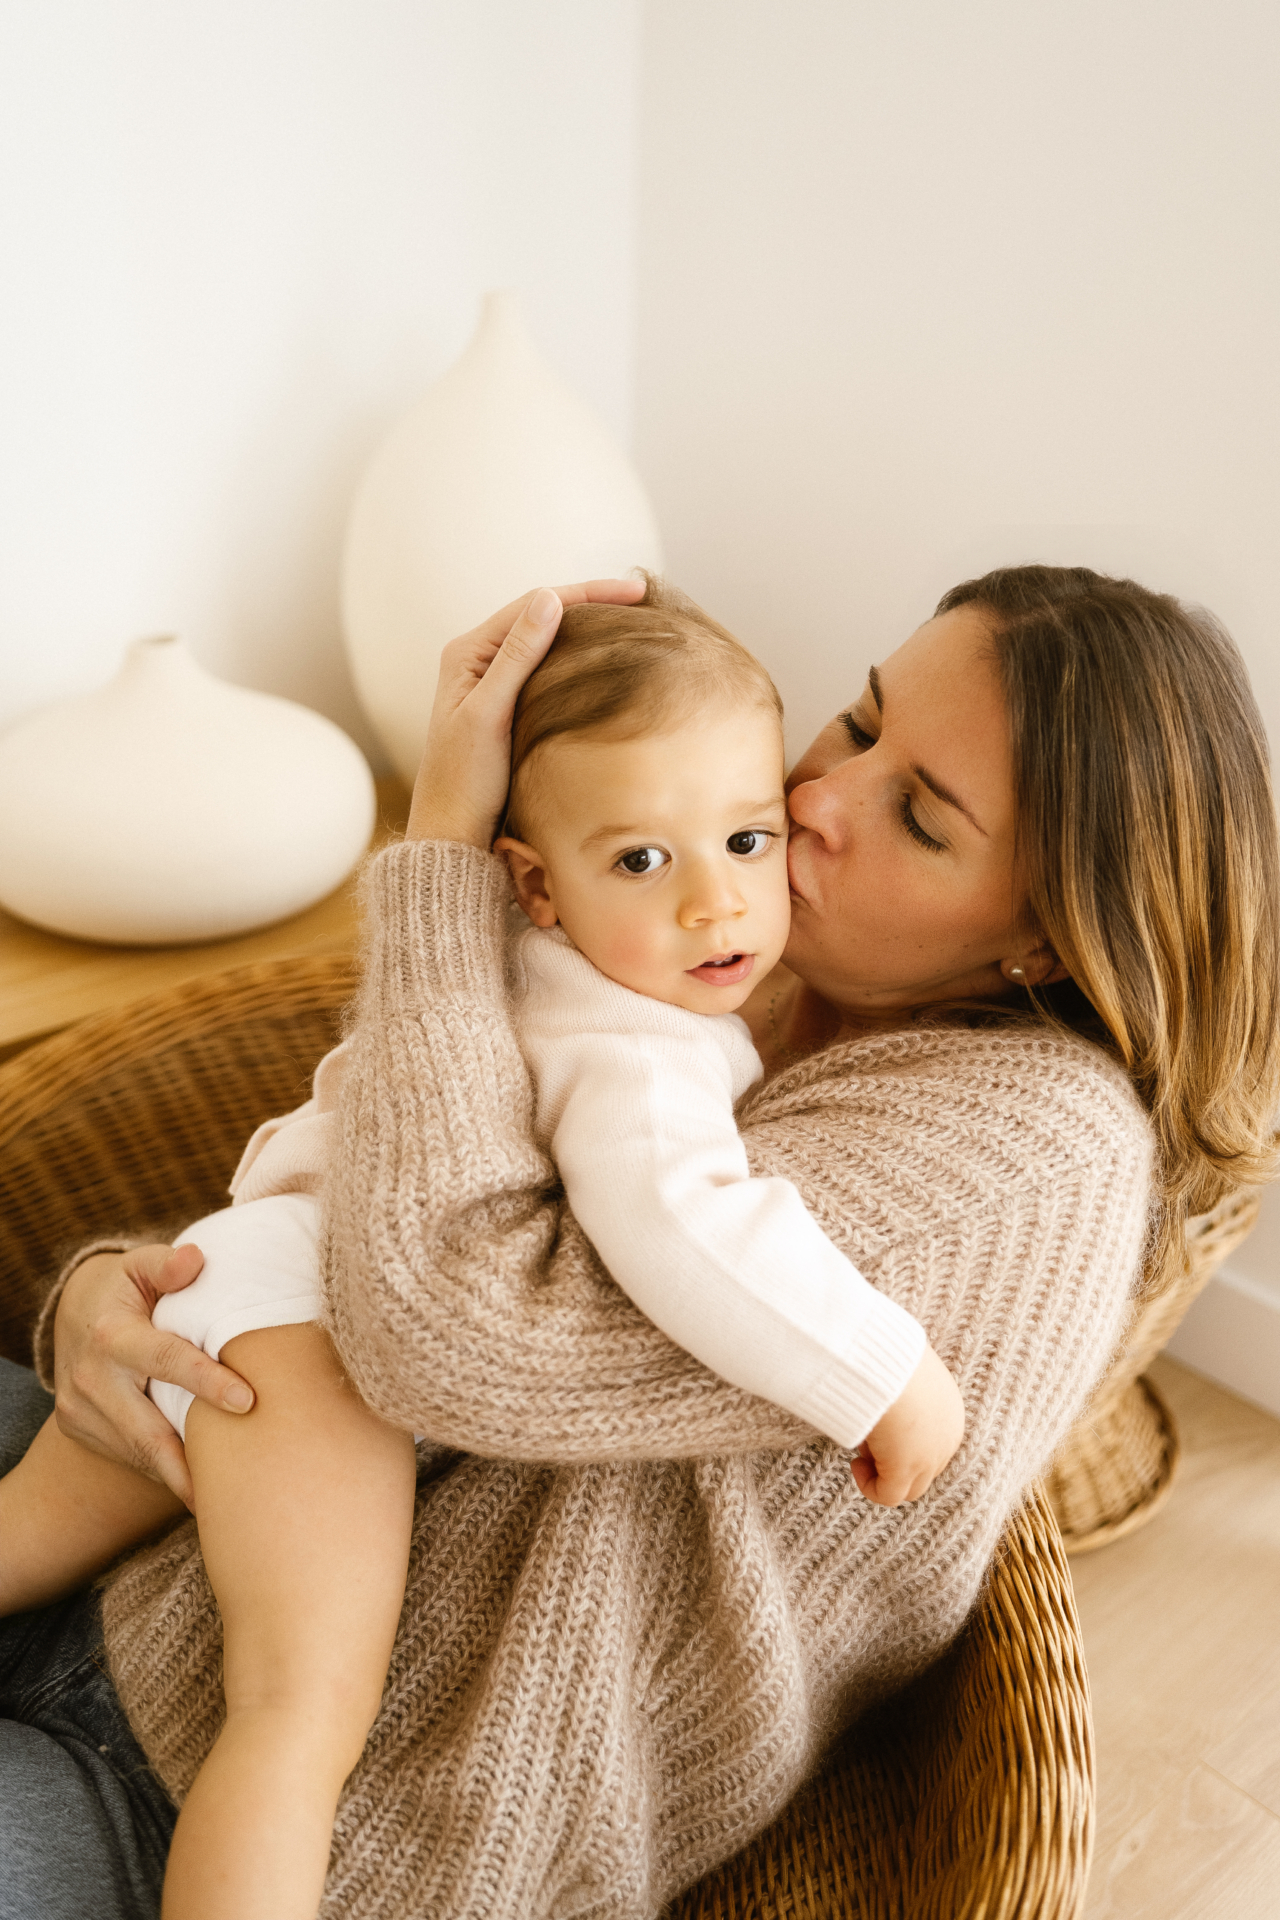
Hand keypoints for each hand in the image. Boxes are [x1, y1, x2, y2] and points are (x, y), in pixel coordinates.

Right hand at [53, 1244, 255, 1507]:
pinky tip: (198, 1476)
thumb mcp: (140, 1265)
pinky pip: (129, 1455)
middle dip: (190, 1463)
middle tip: (239, 1484)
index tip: (248, 1401)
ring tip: (227, 1492)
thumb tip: (195, 1260)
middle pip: (148, 1432)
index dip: (207, 1381)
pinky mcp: (81, 1429)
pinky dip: (164, 1466)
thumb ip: (167, 1264)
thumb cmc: (125, 1287)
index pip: (167, 1361)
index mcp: (112, 1336)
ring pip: (140, 1453)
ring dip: (182, 1473)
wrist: (73, 1313)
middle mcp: (92, 1381)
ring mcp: (81, 1411)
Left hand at [406, 578, 645, 847]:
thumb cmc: (465, 779)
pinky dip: (581, 662)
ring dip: (588, 632)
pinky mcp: (512, 707)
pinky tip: (607, 664)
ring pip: (550, 643)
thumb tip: (550, 599)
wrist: (456, 832)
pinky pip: (552, 671)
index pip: (535, 605)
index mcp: (469, 652)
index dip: (587, 593)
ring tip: (633, 624)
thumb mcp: (489, 714)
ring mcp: (497, 684)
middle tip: (643, 602)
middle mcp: (481, 661)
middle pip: (544, 617)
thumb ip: (517, 657)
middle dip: (593, 605)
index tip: (635, 592)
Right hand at [851, 1343, 965, 1505]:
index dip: (904, 1439)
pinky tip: (855, 1465)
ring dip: (883, 1472)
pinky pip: (888, 1495)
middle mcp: (947, 1438)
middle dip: (895, 1457)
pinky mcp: (904, 1470)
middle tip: (870, 1437)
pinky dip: (870, 1487)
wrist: (885, 1360)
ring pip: (909, 1487)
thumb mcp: (906, 1367)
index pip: (933, 1441)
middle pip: (924, 1467)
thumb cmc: (890, 1354)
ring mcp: (929, 1457)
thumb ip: (904, 1382)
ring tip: (862, 1450)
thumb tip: (884, 1377)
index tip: (880, 1423)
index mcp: (950, 1411)